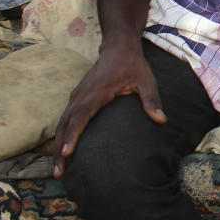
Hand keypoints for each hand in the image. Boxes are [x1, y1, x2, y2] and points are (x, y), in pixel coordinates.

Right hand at [52, 41, 165, 177]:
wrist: (119, 46)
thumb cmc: (133, 65)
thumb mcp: (146, 80)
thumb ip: (151, 100)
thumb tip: (162, 120)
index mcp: (98, 91)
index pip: (82, 115)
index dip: (73, 134)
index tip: (67, 152)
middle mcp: (82, 94)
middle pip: (65, 124)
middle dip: (59, 149)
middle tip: (59, 172)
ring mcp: (77, 95)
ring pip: (62, 122)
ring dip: (58, 144)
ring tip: (58, 168)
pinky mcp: (77, 97)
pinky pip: (65, 118)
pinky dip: (61, 135)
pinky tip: (62, 150)